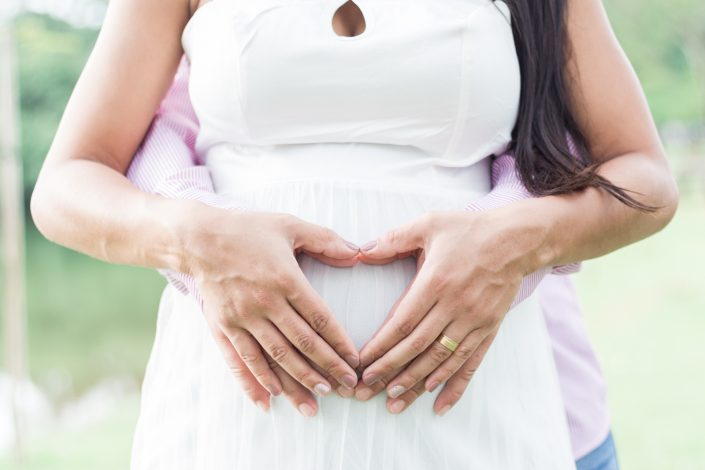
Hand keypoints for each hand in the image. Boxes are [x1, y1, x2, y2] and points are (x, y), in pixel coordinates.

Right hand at [181, 206, 361, 400]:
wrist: (197, 237)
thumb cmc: (247, 229)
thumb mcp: (289, 225)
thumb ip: (325, 239)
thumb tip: (356, 253)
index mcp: (285, 279)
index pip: (320, 319)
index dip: (339, 343)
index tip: (355, 361)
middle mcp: (265, 303)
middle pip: (302, 343)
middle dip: (326, 368)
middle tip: (346, 388)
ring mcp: (242, 318)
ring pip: (274, 357)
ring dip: (296, 382)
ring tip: (315, 403)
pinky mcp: (223, 326)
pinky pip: (240, 360)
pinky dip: (254, 382)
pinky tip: (269, 401)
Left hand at [355, 210, 544, 414]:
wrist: (518, 239)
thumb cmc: (470, 230)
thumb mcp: (430, 224)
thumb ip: (394, 238)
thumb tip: (361, 252)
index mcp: (436, 282)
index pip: (402, 323)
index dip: (380, 346)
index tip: (361, 364)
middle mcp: (455, 306)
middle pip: (417, 347)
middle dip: (389, 371)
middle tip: (366, 390)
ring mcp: (474, 321)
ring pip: (440, 360)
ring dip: (415, 384)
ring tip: (393, 402)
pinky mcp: (488, 329)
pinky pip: (470, 363)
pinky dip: (455, 386)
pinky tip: (438, 404)